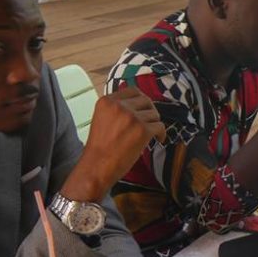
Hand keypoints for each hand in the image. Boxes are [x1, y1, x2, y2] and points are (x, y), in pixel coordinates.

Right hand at [61, 87, 166, 201]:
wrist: (96, 166)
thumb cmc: (100, 147)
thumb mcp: (102, 118)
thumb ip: (116, 108)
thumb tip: (138, 100)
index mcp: (107, 101)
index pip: (132, 91)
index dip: (141, 101)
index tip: (143, 110)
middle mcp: (120, 106)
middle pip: (146, 101)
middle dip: (150, 111)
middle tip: (149, 123)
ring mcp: (132, 117)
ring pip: (154, 114)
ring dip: (154, 124)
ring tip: (149, 135)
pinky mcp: (143, 130)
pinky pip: (160, 127)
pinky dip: (161, 134)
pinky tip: (158, 140)